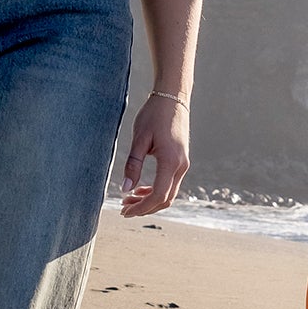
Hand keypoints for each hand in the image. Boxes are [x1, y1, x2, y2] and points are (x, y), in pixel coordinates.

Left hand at [120, 95, 189, 216]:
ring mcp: (183, 164)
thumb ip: (133, 165)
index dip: (141, 207)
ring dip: (150, 201)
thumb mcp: (139, 139)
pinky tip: (141, 189)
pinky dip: (156, 191)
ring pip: (169, 193)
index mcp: (170, 161)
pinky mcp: (181, 161)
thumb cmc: (154, 114)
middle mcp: (181, 166)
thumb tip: (125, 189)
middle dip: (144, 207)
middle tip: (124, 209)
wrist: (173, 98)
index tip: (125, 210)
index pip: (158, 195)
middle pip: (165, 199)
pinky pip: (170, 184)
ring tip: (129, 199)